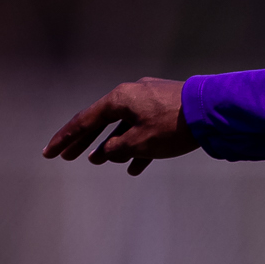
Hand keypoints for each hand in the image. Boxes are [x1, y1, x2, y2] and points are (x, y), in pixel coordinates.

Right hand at [45, 79, 196, 174]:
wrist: (214, 111)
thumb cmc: (174, 126)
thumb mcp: (140, 142)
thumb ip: (117, 148)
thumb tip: (107, 152)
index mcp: (119, 99)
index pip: (84, 121)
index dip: (66, 139)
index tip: (50, 153)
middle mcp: (132, 96)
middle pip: (101, 122)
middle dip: (84, 141)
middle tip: (68, 157)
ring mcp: (151, 101)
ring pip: (124, 126)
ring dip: (112, 145)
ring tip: (99, 162)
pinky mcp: (168, 110)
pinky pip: (145, 130)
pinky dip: (138, 147)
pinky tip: (134, 167)